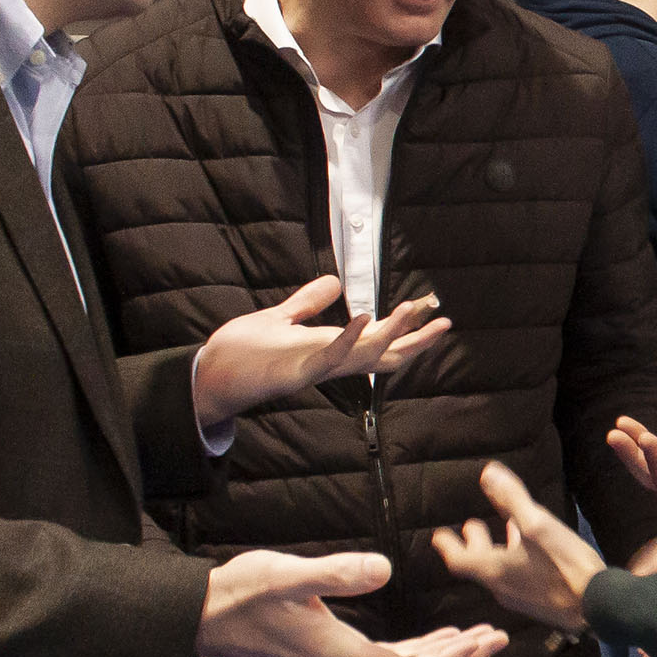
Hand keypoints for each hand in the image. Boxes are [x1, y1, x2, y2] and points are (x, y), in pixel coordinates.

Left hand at [192, 276, 448, 430]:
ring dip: (392, 334)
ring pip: (366, 357)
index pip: (380, 342)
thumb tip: (335, 283)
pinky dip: (348, 338)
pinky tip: (364, 317)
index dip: (409, 330)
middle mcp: (330, 362)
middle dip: (417, 340)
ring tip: (412, 309)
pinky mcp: (296, 373)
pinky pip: (329, 358)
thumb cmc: (242, 352)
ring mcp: (316, 369)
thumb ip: (308, 303)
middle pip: (386, 355)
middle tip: (445, 321)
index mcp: (331, 349)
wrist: (210, 373)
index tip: (435, 313)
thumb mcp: (281, 318)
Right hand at [198, 549, 509, 656]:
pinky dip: (418, 649)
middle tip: (499, 639)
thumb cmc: (244, 592)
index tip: (484, 644)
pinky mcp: (330, 653)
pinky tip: (436, 638)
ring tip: (480, 637)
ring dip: (443, 654)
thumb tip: (385, 569)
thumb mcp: (289, 576)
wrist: (204, 613)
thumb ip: (336, 574)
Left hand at [430, 459, 606, 631]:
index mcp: (494, 570)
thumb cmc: (565, 565)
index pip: (458, 560)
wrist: (598, 606)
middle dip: (473, 543)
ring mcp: (520, 597)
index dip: (448, 545)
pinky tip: (532, 549)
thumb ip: (511, 499)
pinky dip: (513, 559)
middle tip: (471, 525)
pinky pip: (515, 578)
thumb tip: (488, 473)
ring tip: (501, 530)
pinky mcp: (538, 602)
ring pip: (497, 571)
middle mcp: (501, 587)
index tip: (439, 535)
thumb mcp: (538, 526)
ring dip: (494, 550)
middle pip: (477, 565)